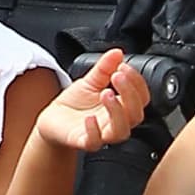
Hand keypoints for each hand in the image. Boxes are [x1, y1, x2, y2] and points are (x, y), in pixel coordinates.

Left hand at [34, 49, 149, 152]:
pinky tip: (89, 118)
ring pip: (121, 131)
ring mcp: (102, 133)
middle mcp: (115, 121)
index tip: (123, 66)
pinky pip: (95, 142)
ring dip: (117, 111)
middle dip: (130, 94)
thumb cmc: (76, 103)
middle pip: (136, 115)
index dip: (137, 82)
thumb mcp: (90, 80)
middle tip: (117, 76)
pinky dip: (94, 131)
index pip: (141, 97)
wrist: (53, 119)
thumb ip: (105, 67)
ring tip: (106, 93)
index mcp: (121, 106)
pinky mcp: (84, 141)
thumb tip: (117, 52)